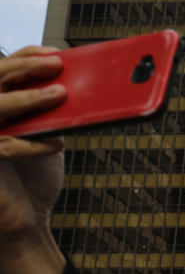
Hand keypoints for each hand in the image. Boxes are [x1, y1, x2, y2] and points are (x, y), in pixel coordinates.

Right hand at [0, 46, 65, 247]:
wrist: (26, 220)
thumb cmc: (34, 178)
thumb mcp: (48, 138)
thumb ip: (57, 116)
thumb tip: (86, 90)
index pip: (4, 68)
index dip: (26, 56)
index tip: (57, 54)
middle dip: (25, 67)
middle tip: (56, 64)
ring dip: (28, 98)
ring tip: (60, 94)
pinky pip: (5, 145)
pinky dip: (34, 143)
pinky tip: (57, 143)